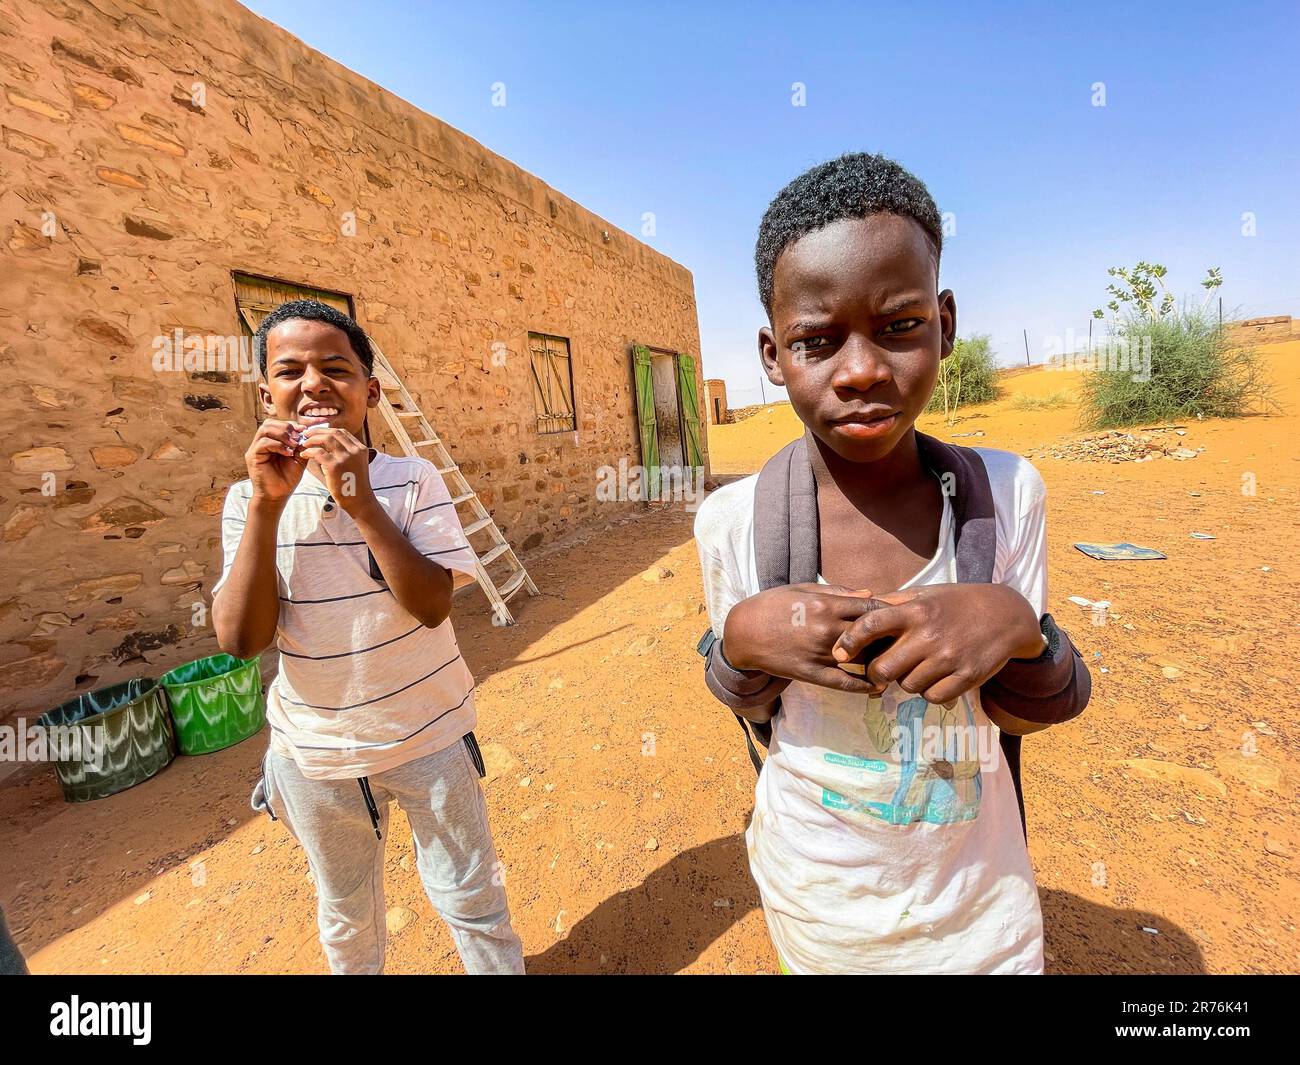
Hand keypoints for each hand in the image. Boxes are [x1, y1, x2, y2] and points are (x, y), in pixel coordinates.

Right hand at [245, 419, 305, 503]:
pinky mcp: (252, 456)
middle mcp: (261, 443)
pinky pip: (263, 443)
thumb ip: (300, 445)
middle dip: (286, 428)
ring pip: (264, 429)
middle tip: (298, 438)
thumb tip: (305, 432)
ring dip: (282, 435)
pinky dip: (278, 445)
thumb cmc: (287, 478)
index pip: (277, 424)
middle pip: (269, 423)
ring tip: (294, 445)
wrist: (278, 495)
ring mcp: (255, 449)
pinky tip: (288, 453)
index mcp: (271, 442)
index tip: (304, 430)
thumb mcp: (298, 458)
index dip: (290, 425)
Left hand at [296, 423, 376, 516]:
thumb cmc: (354, 485)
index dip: (326, 430)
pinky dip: (309, 451)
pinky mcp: (335, 466)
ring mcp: (345, 457)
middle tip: (306, 435)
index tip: (316, 433)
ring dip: (312, 439)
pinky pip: (318, 452)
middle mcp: (355, 450)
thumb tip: (327, 444)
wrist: (359, 501)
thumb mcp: (355, 464)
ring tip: (304, 444)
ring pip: (326, 439)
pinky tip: (304, 455)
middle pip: (333, 432)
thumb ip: (346, 453)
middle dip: (317, 432)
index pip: (342, 432)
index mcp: (360, 449)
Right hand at [722, 583, 884, 694]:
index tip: (900, 616)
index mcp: (826, 604)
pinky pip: (844, 683)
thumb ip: (838, 592)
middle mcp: (826, 629)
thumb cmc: (773, 605)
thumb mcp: (803, 589)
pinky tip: (878, 687)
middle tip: (906, 640)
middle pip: (872, 634)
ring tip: (897, 663)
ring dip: (882, 661)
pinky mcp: (811, 673)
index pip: (871, 607)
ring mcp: (820, 653)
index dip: (890, 612)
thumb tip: (871, 594)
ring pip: (862, 659)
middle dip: (892, 636)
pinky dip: (864, 686)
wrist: (744, 632)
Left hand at [831, 583, 1044, 703]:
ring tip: (918, 667)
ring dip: (906, 681)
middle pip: (883, 668)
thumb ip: (892, 603)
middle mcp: (929, 635)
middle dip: (878, 671)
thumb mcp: (925, 594)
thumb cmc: (956, 603)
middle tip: (885, 666)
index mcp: (915, 611)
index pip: (871, 624)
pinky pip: (931, 697)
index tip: (838, 652)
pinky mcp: (966, 677)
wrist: (1006, 615)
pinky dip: (929, 692)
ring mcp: (948, 658)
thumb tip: (855, 606)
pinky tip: (935, 678)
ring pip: (907, 686)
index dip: (850, 640)